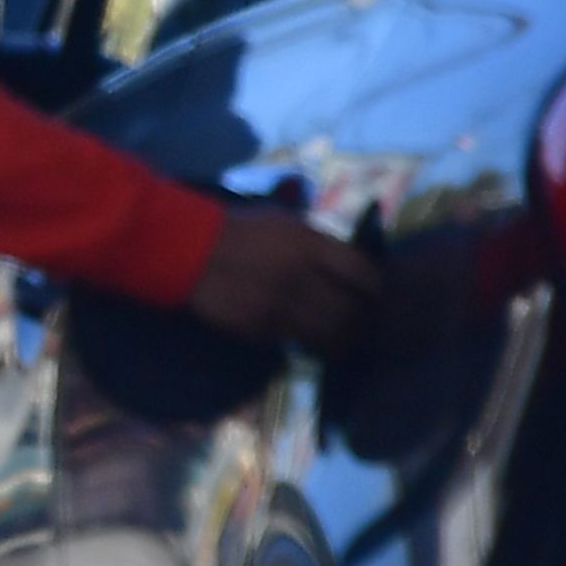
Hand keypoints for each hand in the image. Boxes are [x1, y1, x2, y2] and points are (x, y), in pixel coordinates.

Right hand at [186, 205, 378, 359]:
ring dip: (341, 341)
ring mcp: (281, 304)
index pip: (361, 272)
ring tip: (343, 342)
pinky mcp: (262, 326)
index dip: (373, 287)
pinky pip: (297, 341)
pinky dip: (310, 344)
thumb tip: (347, 257)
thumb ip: (317, 240)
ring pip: (328, 333)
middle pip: (350, 308)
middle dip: (361, 320)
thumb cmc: (240, 230)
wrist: (192, 250)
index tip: (373, 293)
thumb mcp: (283, 221)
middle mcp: (301, 275)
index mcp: (310, 244)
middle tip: (363, 324)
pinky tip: (312, 342)